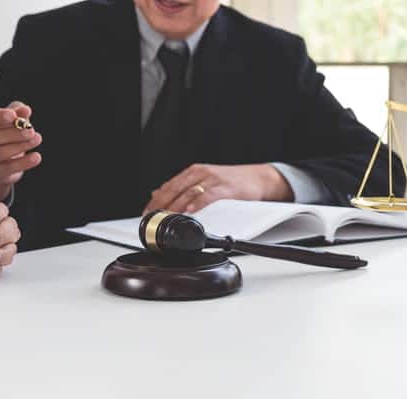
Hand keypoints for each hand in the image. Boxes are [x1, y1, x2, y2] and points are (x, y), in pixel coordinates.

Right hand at [0, 101, 42, 200]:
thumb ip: (16, 112)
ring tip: (37, 139)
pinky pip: (8, 168)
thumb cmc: (2, 132)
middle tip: (31, 130)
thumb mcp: (8, 119)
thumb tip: (25, 110)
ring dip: (20, 146)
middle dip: (11, 134)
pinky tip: (36, 157)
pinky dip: (24, 163)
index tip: (12, 115)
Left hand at [143, 164, 292, 214]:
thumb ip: (184, 187)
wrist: (259, 178)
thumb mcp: (206, 180)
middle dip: (161, 205)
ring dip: (174, 207)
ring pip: (188, 193)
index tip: (146, 213)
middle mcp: (201, 173)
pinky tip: (189, 212)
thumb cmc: (234, 183)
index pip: (168, 186)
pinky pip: (208, 196)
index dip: (155, 201)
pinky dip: (197, 204)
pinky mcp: (226, 187)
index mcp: (194, 172)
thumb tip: (158, 192)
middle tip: (152, 219)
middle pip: (175, 189)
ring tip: (165, 218)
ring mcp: (213, 179)